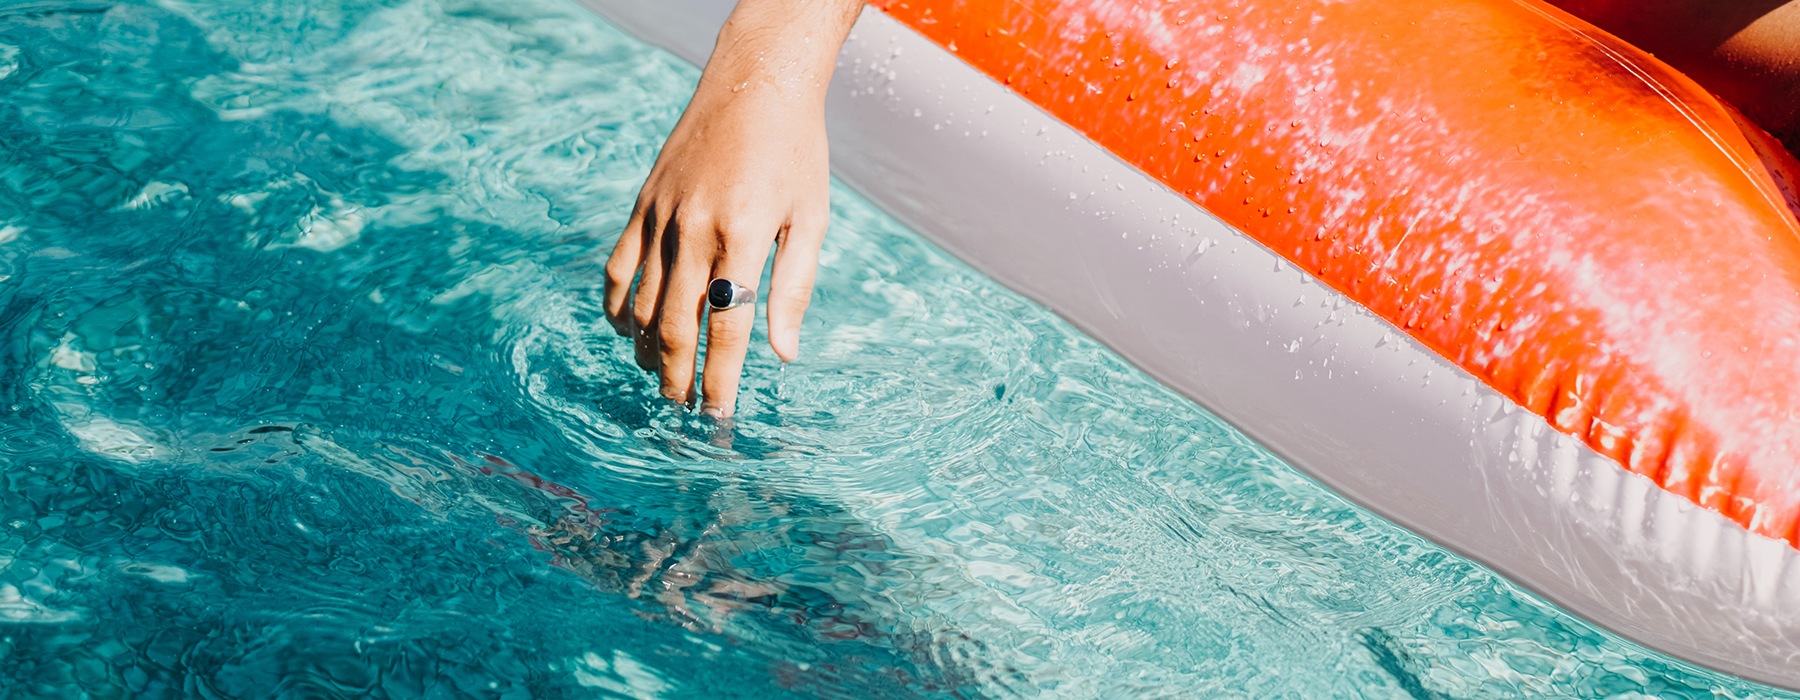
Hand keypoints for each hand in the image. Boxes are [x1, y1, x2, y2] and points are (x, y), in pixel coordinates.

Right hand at [604, 0, 861, 417]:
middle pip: (675, 324)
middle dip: (678, 376)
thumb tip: (783, 355)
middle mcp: (696, 227)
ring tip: (661, 378)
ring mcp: (662, 215)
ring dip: (648, 350)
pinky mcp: (643, 203)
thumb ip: (795, 288)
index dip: (720, 378)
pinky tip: (628, 331)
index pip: (727, 326)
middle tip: (683, 409)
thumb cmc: (796, 153)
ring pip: (640, 302)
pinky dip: (617, 305)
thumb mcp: (812, 219)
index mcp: (746, 234)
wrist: (754, 83)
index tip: (717, 417)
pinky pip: (618, 266)